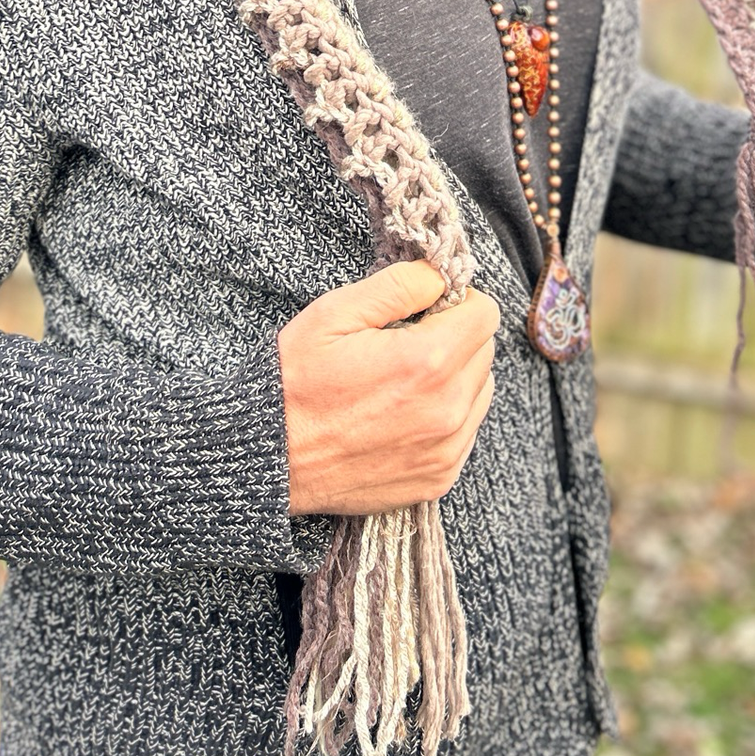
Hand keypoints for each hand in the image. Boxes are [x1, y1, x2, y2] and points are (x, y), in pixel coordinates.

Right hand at [278, 261, 499, 517]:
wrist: (268, 460)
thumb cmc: (294, 383)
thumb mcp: (335, 314)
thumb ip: (398, 286)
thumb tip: (441, 276)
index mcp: (426, 362)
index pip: (485, 314)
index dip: (457, 301)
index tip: (428, 308)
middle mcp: (446, 410)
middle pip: (485, 352)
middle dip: (456, 337)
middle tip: (408, 341)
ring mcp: (445, 450)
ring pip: (480, 392)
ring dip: (456, 377)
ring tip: (404, 379)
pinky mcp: (438, 479)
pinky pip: (466, 432)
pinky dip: (447, 416)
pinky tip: (403, 413)